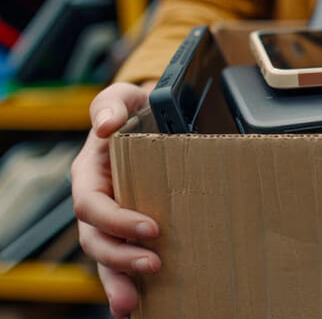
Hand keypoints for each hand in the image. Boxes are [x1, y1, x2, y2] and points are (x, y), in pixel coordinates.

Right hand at [71, 82, 160, 317]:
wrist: (158, 118)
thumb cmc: (138, 108)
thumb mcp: (124, 98)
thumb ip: (112, 105)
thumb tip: (106, 126)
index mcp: (89, 176)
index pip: (92, 206)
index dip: (117, 221)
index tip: (152, 228)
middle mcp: (99, 203)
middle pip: (97, 240)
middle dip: (120, 258)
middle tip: (154, 266)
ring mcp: (115, 220)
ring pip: (107, 258)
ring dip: (119, 281)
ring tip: (134, 305)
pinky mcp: (134, 230)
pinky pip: (127, 259)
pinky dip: (131, 283)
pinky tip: (143, 307)